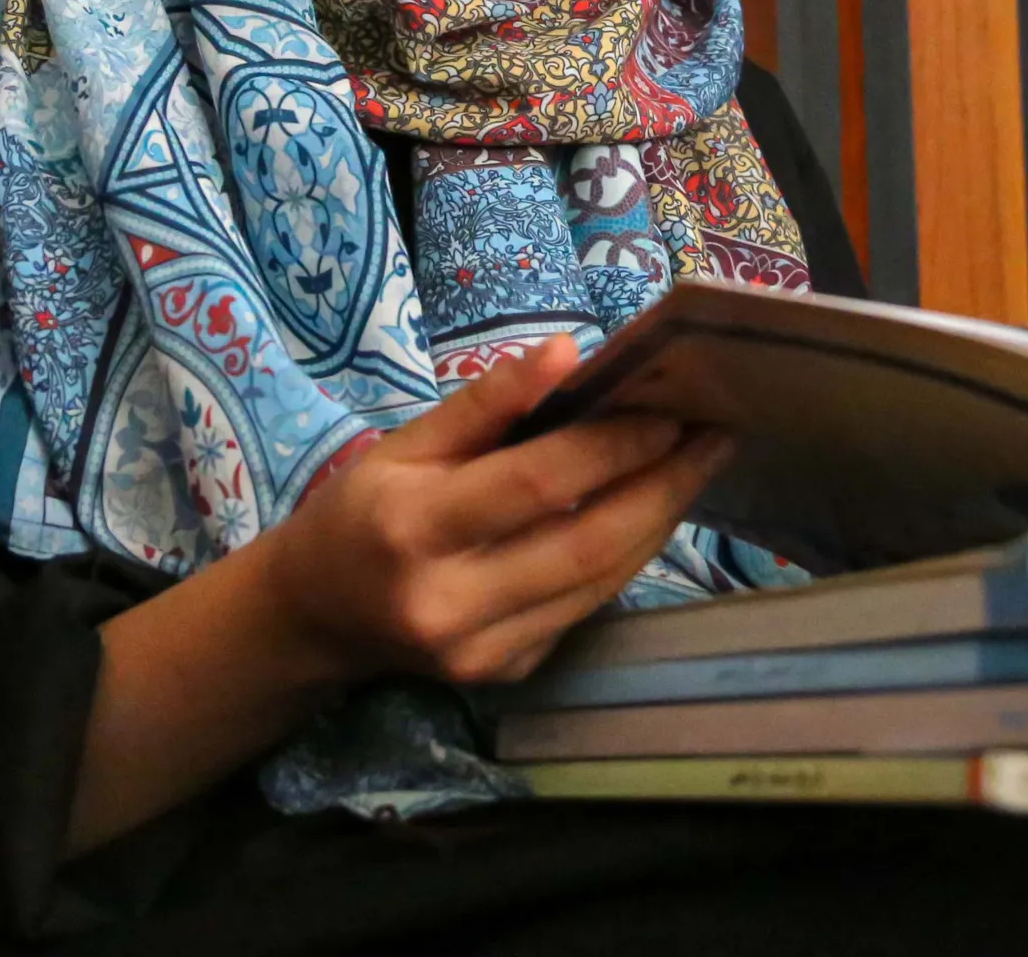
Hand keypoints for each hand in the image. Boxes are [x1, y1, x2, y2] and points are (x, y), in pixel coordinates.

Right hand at [257, 334, 733, 688]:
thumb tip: (568, 352)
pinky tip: (646, 517)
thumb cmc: (360, 515)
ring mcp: (482, 651)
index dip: (613, 446)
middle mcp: (451, 601)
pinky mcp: (506, 675)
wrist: (315, 618)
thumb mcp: (404, 446)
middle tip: (711, 438)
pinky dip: (623, 560)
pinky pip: (583, 611)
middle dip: (662, 486)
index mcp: (416, 528)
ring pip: (599, 583)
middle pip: (588, 542)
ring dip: (657, 522)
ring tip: (694, 468)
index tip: (670, 410)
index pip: (539, 483)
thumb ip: (486, 404)